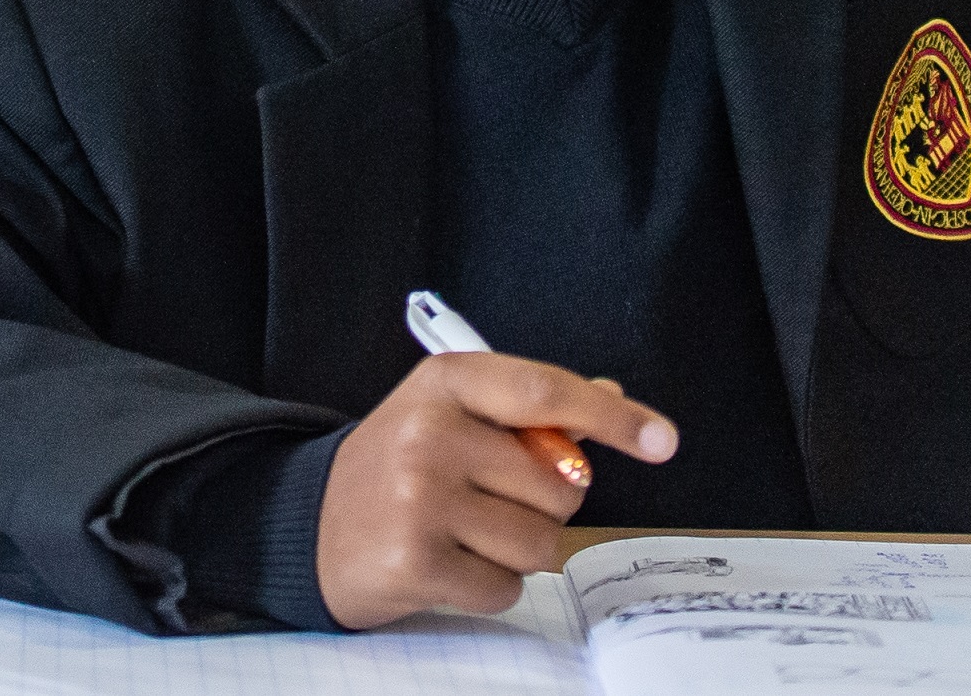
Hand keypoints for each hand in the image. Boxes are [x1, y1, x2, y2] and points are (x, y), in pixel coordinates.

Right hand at [315, 353, 676, 629]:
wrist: (309, 525)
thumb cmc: (394, 466)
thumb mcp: (449, 412)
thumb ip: (528, 407)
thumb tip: (611, 396)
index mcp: (445, 383)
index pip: (546, 391)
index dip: (612, 416)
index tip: (661, 440)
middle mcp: (431, 433)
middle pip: (559, 485)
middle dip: (545, 504)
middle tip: (489, 498)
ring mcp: (420, 498)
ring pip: (540, 542)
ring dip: (516, 550)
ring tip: (464, 533)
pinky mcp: (416, 561)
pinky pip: (505, 587)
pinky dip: (489, 585)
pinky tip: (449, 563)